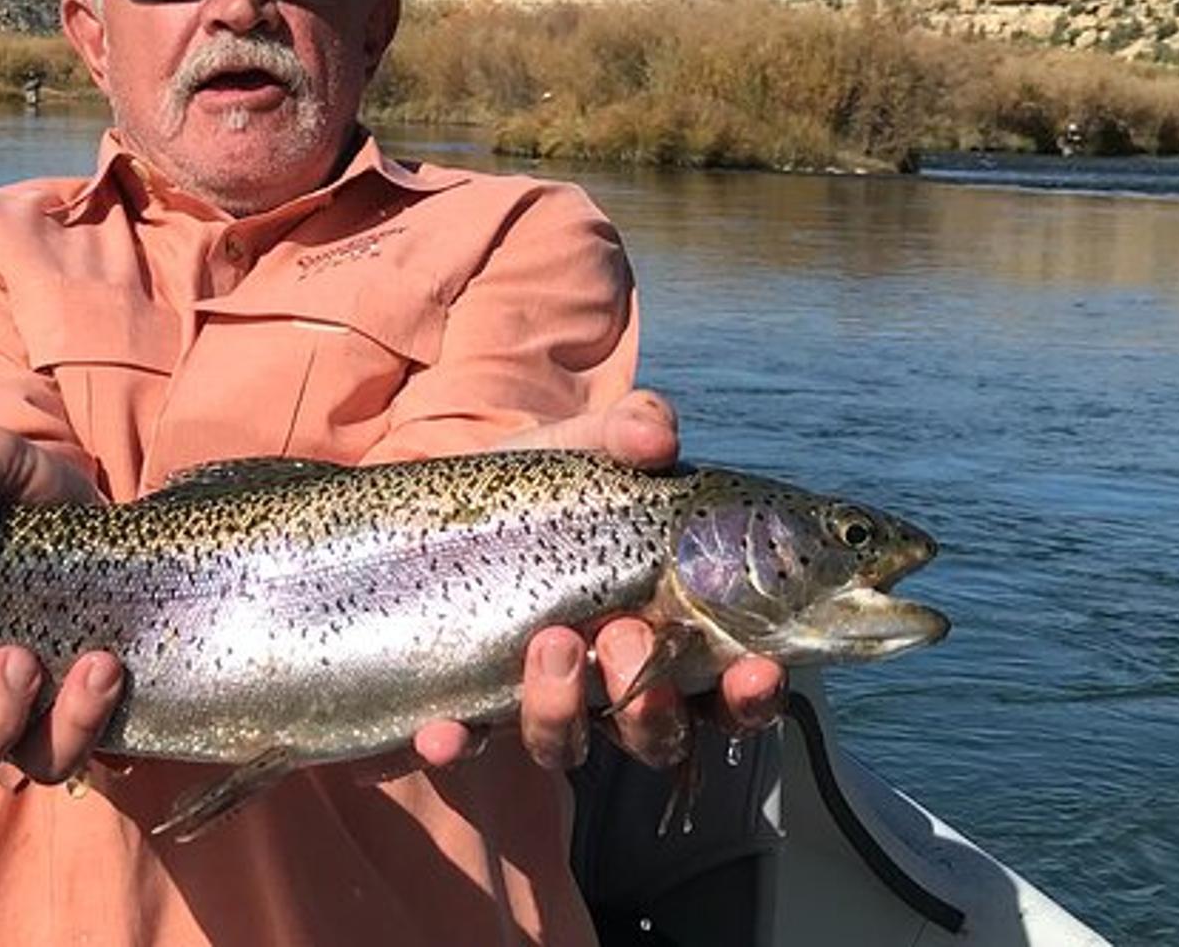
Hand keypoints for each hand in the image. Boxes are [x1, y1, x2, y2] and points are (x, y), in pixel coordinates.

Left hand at [412, 390, 785, 771]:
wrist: (424, 517)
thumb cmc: (531, 492)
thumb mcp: (577, 449)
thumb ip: (626, 431)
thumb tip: (658, 439)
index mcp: (660, 629)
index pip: (728, 687)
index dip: (750, 693)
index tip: (755, 669)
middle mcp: (605, 681)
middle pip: (655, 732)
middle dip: (650, 701)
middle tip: (624, 636)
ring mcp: (532, 702)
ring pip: (567, 745)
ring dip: (562, 708)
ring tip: (549, 643)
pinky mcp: (461, 711)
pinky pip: (463, 747)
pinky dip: (456, 744)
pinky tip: (442, 732)